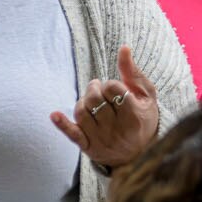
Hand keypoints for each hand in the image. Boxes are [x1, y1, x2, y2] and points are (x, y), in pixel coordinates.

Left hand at [51, 45, 159, 167]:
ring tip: (91, 102)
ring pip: (82, 112)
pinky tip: (54, 114)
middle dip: (94, 89)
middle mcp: (118, 129)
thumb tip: (123, 48)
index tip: (115, 89)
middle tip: (99, 89)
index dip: (110, 84)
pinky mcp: (89, 148)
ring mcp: (102, 140)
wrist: (142, 154)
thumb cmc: (144, 118)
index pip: (112, 88)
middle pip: (94, 99)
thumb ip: (133, 73)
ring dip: (83, 102)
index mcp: (134, 115)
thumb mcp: (146, 96)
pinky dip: (62, 124)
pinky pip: (73, 135)